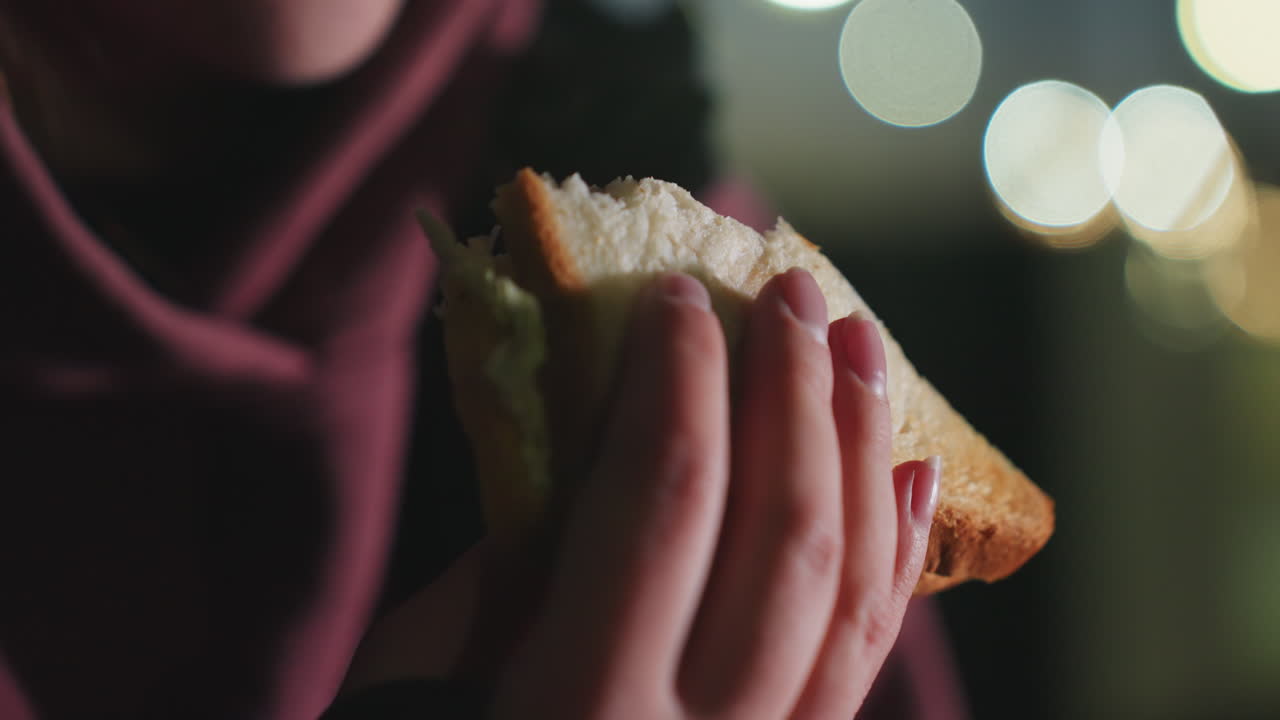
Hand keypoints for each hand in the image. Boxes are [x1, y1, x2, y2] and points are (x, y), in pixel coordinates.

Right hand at [489, 269, 939, 718]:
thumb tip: (608, 432)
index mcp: (586, 707)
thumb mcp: (424, 667)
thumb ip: (518, 558)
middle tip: (793, 291)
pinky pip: (864, 661)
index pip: (666, 497)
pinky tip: (904, 472)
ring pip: (848, 588)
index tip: (680, 293)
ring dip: (859, 450)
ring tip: (860, 346)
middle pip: (784, 530)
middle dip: (792, 392)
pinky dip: (893, 557)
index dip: (680, 377)